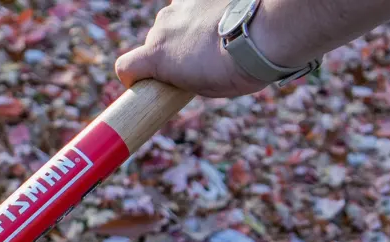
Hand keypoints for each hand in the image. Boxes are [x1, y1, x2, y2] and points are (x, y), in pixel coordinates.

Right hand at [115, 0, 267, 98]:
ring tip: (216, 36)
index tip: (148, 81)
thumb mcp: (204, 86)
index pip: (126, 67)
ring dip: (188, 28)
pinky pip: (194, 2)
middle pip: (156, 40)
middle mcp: (162, 25)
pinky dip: (204, 10)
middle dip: (171, 50)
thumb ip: (183, 76)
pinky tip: (224, 17)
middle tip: (199, 60)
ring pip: (176, 19)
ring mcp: (181, 4)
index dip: (134, 76)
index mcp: (156, 56)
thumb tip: (186, 69)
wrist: (264, 32)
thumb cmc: (236, 68)